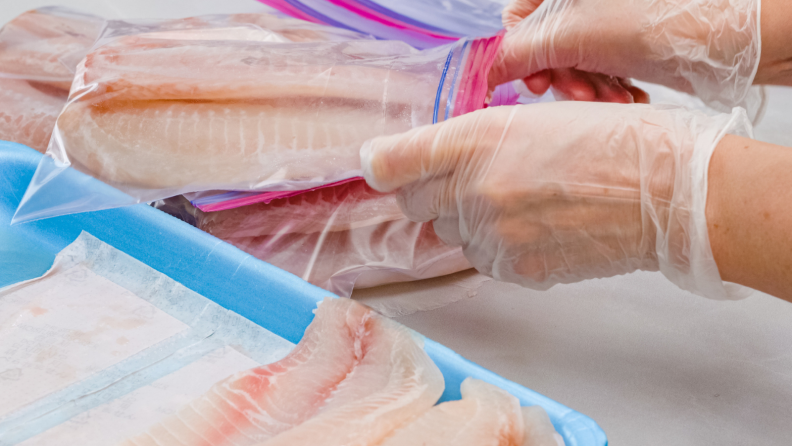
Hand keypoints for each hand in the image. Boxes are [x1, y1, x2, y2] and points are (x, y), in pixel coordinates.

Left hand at [361, 102, 751, 298]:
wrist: (667, 193)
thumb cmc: (612, 143)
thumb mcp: (534, 118)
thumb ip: (471, 140)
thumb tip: (427, 161)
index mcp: (477, 138)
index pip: (391, 162)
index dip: (384, 163)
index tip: (384, 166)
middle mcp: (476, 189)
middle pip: (413, 204)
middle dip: (432, 192)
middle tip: (471, 178)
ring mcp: (494, 235)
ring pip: (450, 235)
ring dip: (468, 220)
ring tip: (520, 201)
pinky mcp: (516, 269)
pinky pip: (483, 260)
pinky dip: (498, 247)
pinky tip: (536, 228)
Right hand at [500, 0, 648, 104]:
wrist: (712, 34)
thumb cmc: (638, 22)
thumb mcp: (563, 37)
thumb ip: (514, 55)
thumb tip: (486, 74)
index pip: (517, 17)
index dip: (520, 55)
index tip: (538, 84)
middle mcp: (582, 0)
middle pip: (548, 43)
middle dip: (564, 78)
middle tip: (581, 95)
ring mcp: (608, 15)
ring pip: (577, 59)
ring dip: (591, 88)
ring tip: (615, 99)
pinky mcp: (630, 36)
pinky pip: (606, 65)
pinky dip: (612, 86)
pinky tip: (629, 97)